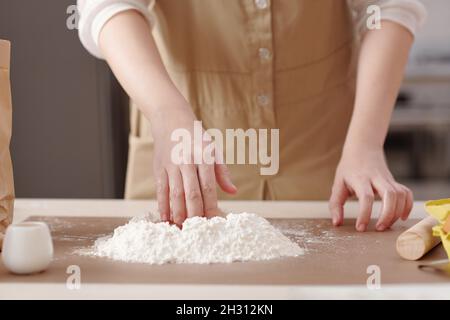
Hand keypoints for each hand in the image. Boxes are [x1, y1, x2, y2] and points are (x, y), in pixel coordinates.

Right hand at [150, 104, 236, 225]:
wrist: (171, 119)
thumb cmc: (196, 136)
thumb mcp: (213, 149)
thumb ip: (222, 172)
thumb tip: (233, 192)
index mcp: (204, 156)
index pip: (208, 187)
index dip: (211, 206)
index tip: (214, 221)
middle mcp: (187, 161)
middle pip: (191, 194)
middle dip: (195, 214)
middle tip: (198, 230)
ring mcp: (171, 165)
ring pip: (175, 194)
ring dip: (179, 213)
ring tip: (183, 228)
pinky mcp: (159, 168)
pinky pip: (161, 190)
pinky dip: (163, 206)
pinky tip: (166, 218)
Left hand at [329, 146, 412, 231]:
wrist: (363, 148)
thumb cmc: (348, 169)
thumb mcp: (338, 184)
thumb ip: (336, 204)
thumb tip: (336, 223)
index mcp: (360, 178)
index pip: (366, 197)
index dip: (365, 214)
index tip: (361, 228)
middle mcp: (376, 177)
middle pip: (389, 195)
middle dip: (387, 215)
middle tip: (379, 229)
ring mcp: (388, 179)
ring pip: (400, 194)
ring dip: (396, 213)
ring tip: (385, 225)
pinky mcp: (395, 181)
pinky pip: (407, 193)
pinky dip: (408, 206)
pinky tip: (401, 217)